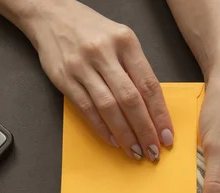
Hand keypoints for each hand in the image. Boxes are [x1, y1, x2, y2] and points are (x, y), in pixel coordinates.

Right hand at [22, 1, 173, 161]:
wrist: (52, 15)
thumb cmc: (90, 30)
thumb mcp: (120, 39)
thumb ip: (135, 68)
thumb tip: (152, 107)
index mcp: (125, 42)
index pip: (148, 85)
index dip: (160, 114)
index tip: (167, 135)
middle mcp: (104, 53)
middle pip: (130, 99)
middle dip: (144, 130)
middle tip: (153, 150)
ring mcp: (82, 66)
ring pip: (109, 107)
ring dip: (124, 134)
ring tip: (135, 150)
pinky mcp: (65, 78)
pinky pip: (86, 109)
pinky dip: (101, 128)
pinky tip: (112, 140)